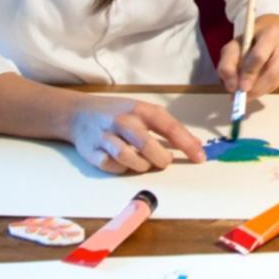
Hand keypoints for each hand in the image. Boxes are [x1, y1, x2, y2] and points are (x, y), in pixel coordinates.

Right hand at [66, 95, 206, 173]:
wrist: (78, 113)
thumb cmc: (118, 113)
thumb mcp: (142, 111)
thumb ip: (167, 127)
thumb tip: (196, 146)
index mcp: (140, 109)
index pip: (168, 126)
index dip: (186, 143)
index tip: (200, 157)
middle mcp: (122, 121)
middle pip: (147, 145)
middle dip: (161, 159)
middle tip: (163, 161)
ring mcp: (105, 136)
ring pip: (129, 158)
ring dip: (142, 165)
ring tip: (144, 162)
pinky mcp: (91, 151)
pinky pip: (112, 167)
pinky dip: (122, 169)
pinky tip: (124, 163)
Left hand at [218, 14, 278, 99]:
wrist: (271, 32)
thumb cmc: (250, 40)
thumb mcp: (233, 46)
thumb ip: (227, 65)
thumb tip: (232, 87)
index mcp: (271, 32)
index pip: (260, 56)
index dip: (250, 73)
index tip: (241, 88)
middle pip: (272, 71)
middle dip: (256, 88)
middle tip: (243, 97)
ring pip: (276, 80)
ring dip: (260, 91)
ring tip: (248, 94)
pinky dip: (266, 89)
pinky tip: (258, 87)